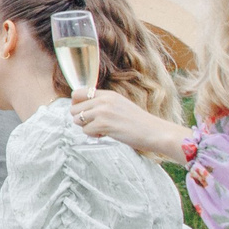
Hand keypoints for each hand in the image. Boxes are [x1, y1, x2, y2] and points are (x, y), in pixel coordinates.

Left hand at [71, 87, 188, 153]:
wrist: (155, 131)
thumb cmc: (139, 123)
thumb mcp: (120, 105)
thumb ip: (103, 104)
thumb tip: (82, 110)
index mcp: (108, 94)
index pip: (77, 93)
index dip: (76, 104)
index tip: (82, 112)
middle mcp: (103, 100)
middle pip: (73, 108)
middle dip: (81, 119)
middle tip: (94, 124)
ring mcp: (102, 111)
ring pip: (77, 119)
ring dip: (86, 127)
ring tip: (101, 129)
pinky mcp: (103, 124)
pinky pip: (85, 130)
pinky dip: (93, 135)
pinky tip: (105, 134)